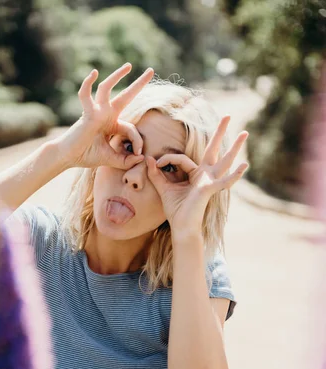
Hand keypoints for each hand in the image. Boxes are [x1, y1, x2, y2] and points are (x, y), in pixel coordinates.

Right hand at [58, 63, 153, 169]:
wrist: (68, 157)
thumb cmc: (86, 156)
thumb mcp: (111, 159)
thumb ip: (126, 161)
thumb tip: (142, 159)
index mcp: (112, 124)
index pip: (131, 128)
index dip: (138, 140)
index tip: (139, 154)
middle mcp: (106, 114)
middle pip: (125, 96)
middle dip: (138, 84)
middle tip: (151, 70)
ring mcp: (96, 112)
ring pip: (107, 89)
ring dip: (117, 76)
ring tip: (128, 66)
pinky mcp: (86, 113)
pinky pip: (86, 95)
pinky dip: (88, 84)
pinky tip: (94, 73)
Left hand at [146, 116, 248, 240]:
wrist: (181, 227)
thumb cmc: (176, 210)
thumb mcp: (163, 189)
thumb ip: (156, 175)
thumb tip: (148, 159)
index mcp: (194, 174)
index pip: (180, 158)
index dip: (166, 159)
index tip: (155, 165)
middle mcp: (205, 175)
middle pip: (213, 150)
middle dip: (219, 133)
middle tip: (228, 115)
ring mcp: (210, 181)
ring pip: (223, 160)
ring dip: (234, 147)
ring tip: (246, 133)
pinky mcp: (209, 189)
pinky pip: (224, 181)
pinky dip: (234, 175)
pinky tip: (244, 166)